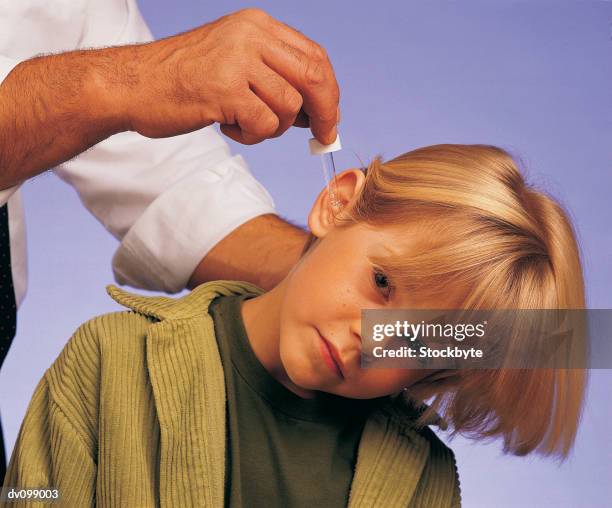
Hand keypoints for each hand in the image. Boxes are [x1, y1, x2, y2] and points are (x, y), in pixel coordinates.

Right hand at [116, 8, 339, 144]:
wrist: (133, 84)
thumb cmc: (183, 79)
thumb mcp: (234, 59)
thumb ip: (273, 74)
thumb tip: (316, 110)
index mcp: (257, 25)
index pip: (314, 56)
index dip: (330, 91)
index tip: (330, 117)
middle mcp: (251, 35)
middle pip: (314, 76)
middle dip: (325, 113)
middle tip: (323, 136)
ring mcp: (238, 60)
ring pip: (290, 106)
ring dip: (273, 127)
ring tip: (244, 123)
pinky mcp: (225, 89)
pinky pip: (264, 124)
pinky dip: (252, 135)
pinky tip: (229, 126)